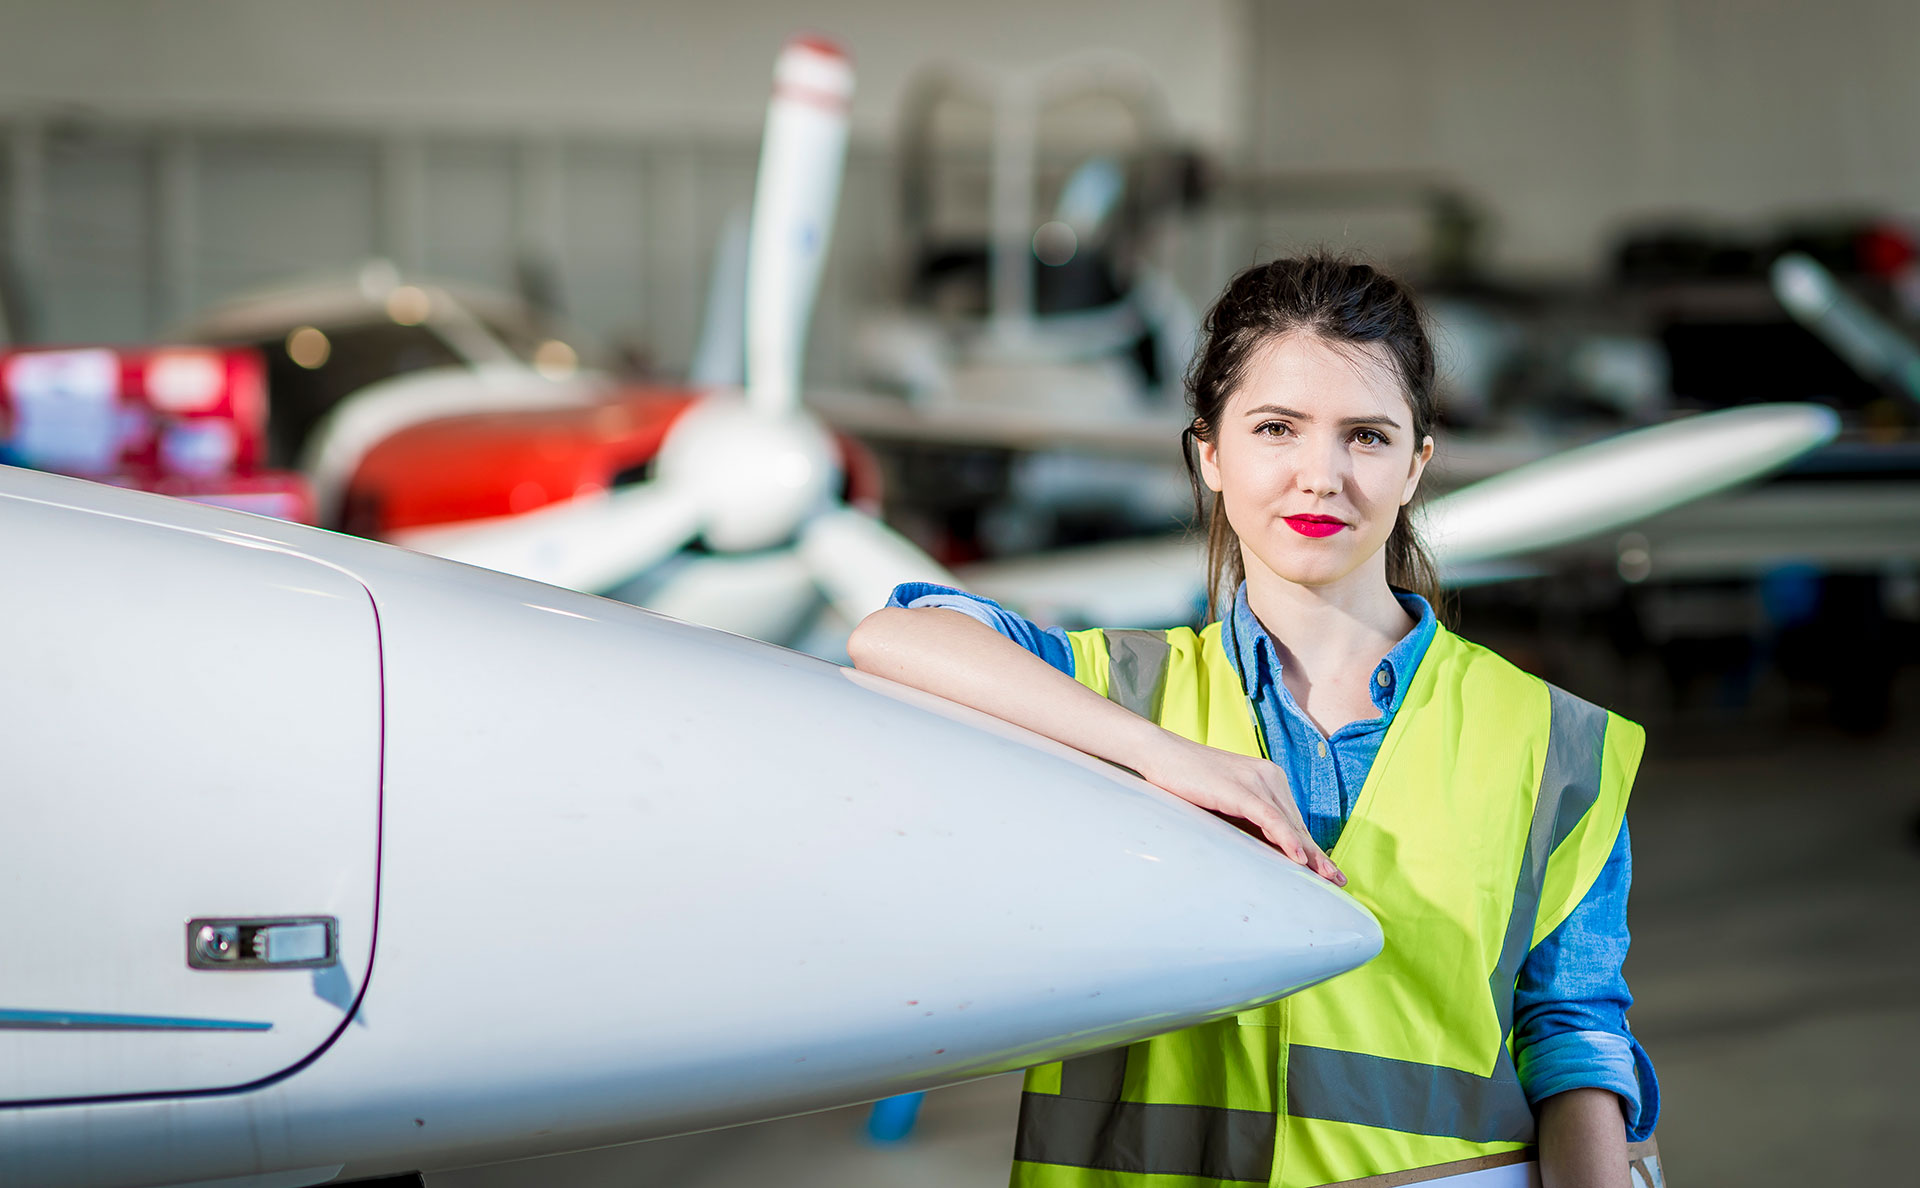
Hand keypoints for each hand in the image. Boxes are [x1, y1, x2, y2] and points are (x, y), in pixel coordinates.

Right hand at [1135, 731, 1344, 885]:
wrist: (1160, 753)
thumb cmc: (1188, 780)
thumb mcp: (1226, 801)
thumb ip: (1247, 818)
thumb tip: (1264, 849)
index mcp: (1269, 778)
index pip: (1294, 820)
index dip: (1313, 848)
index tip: (1328, 871)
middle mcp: (1269, 776)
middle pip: (1297, 824)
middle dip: (1318, 855)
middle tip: (1338, 881)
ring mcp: (1255, 780)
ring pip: (1288, 823)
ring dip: (1309, 853)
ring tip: (1325, 877)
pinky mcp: (1239, 789)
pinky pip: (1268, 818)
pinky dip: (1285, 838)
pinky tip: (1298, 857)